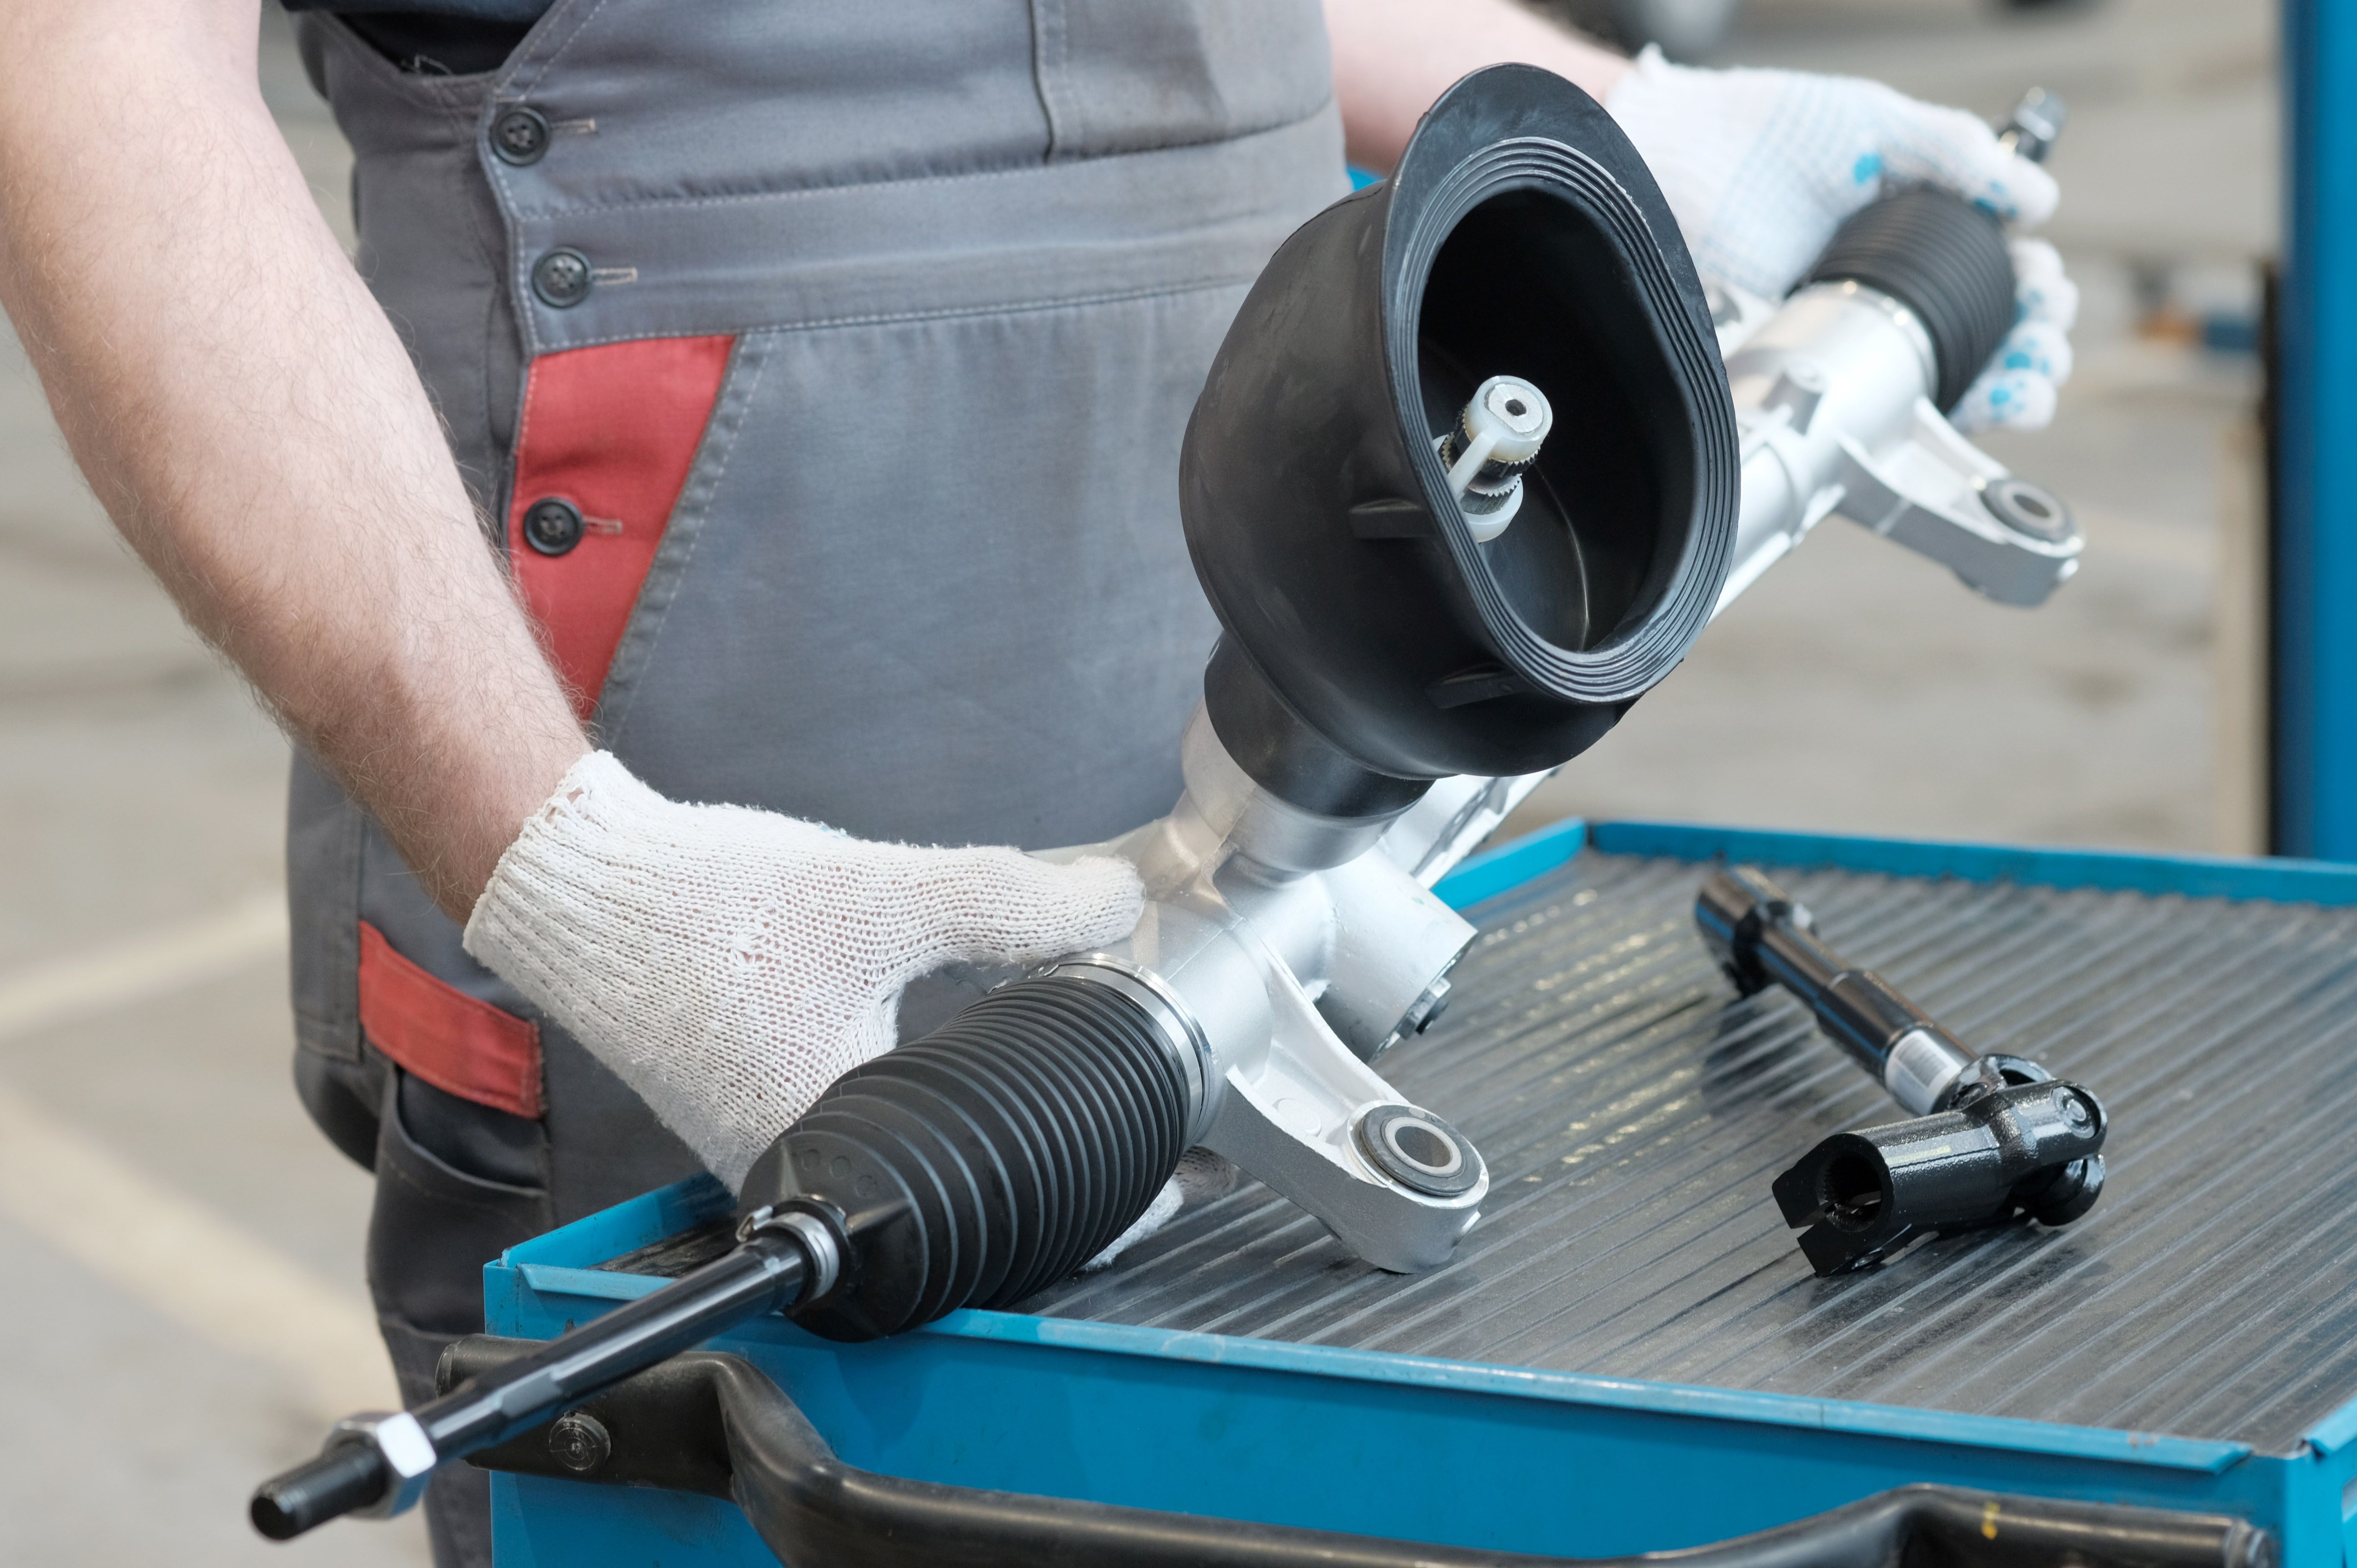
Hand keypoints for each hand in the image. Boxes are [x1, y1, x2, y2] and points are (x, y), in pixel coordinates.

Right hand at [463, 752, 1145, 1188]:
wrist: (586, 888)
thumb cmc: (699, 907)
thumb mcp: (878, 897)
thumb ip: (1005, 902)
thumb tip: (1114, 903)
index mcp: (832, 1152)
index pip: (986, 1215)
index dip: (1084, 1200)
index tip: (1164, 1179)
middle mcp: (801, 1171)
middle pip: (960, 1199)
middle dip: (1050, 1163)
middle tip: (1144, 1132)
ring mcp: (779, 1147)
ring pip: (917, 1161)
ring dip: (989, 1127)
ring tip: (1076, 1089)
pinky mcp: (765, 1108)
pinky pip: (874, 1127)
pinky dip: (931, 1098)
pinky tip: (975, 1059)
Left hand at [1606, 47, 2074, 430]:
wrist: (1680, 167)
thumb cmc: (1766, 132)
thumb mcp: (1876, 124)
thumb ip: (1955, 152)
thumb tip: (2036, 198)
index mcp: (1916, 226)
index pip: (1997, 266)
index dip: (2033, 283)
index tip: (2045, 286)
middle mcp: (1893, 282)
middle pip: (1989, 326)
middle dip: (2034, 338)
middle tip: (2044, 334)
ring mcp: (1857, 325)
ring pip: (1954, 371)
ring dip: (2009, 382)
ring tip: (2032, 380)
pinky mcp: (1819, 363)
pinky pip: (1894, 398)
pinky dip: (1949, 410)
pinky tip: (1986, 405)